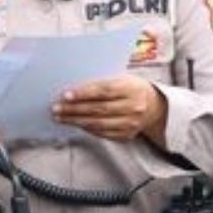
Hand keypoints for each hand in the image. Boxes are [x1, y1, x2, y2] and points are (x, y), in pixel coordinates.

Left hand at [53, 75, 167, 142]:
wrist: (155, 106)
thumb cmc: (132, 88)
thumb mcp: (122, 78)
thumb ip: (102, 82)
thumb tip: (75, 88)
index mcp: (131, 88)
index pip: (104, 91)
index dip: (83, 94)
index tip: (66, 95)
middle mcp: (133, 107)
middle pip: (99, 109)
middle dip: (75, 109)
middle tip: (57, 108)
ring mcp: (131, 123)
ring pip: (99, 124)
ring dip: (77, 121)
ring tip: (62, 117)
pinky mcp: (127, 135)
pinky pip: (103, 133)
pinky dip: (87, 129)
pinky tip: (77, 124)